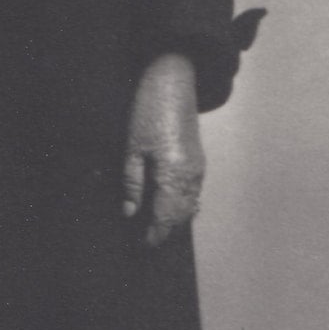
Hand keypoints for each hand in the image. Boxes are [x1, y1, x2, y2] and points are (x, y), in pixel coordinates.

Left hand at [121, 54, 204, 247]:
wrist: (173, 82)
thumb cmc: (148, 111)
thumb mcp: (131, 147)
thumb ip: (132, 183)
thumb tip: (130, 212)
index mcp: (174, 175)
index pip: (166, 217)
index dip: (155, 234)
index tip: (142, 247)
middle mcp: (191, 176)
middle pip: (181, 216)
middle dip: (165, 231)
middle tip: (146, 243)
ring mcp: (198, 168)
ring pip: (191, 206)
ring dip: (175, 220)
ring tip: (157, 230)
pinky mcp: (198, 160)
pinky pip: (194, 192)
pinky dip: (183, 205)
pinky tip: (171, 208)